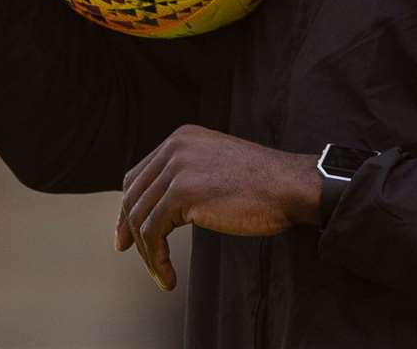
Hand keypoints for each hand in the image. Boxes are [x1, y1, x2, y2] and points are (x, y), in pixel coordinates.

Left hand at [114, 124, 320, 290]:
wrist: (289, 186)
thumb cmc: (262, 185)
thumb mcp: (215, 167)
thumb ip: (188, 175)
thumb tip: (163, 207)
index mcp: (181, 138)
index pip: (138, 175)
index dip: (128, 207)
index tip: (128, 234)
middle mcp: (174, 148)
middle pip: (134, 196)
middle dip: (129, 230)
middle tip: (134, 255)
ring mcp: (177, 168)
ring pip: (141, 218)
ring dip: (147, 253)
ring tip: (161, 274)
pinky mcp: (182, 193)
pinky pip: (154, 233)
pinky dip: (157, 260)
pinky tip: (168, 277)